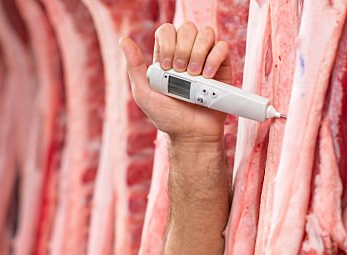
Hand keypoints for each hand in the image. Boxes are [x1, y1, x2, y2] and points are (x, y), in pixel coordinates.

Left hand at [120, 22, 232, 143]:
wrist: (192, 134)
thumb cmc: (168, 117)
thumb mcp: (144, 94)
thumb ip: (134, 67)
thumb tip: (124, 40)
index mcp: (167, 55)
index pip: (167, 30)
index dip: (168, 42)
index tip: (167, 67)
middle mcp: (187, 52)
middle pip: (187, 27)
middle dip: (183, 49)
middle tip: (181, 73)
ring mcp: (206, 57)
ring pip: (206, 33)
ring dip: (198, 53)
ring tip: (195, 76)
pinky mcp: (222, 65)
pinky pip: (222, 47)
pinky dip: (214, 59)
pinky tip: (207, 77)